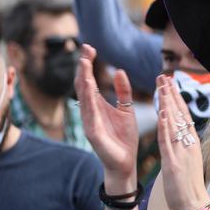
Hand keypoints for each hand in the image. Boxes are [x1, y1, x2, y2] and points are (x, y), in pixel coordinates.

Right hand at [76, 44, 138, 182]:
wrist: (125, 162)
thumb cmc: (124, 137)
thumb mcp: (127, 109)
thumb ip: (123, 91)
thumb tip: (119, 71)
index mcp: (97, 105)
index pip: (89, 81)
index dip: (88, 65)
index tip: (89, 48)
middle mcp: (90, 112)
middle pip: (82, 86)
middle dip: (83, 68)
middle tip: (86, 51)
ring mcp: (89, 122)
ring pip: (83, 98)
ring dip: (83, 81)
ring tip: (84, 65)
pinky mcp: (93, 133)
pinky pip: (90, 115)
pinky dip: (88, 101)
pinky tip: (89, 88)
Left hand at [156, 74, 209, 209]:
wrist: (194, 205)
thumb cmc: (189, 187)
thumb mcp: (188, 161)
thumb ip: (183, 147)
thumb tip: (180, 135)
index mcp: (192, 143)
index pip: (183, 116)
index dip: (176, 98)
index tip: (170, 83)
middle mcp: (189, 144)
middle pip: (180, 114)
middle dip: (171, 94)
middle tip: (164, 75)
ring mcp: (182, 152)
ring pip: (174, 123)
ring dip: (167, 103)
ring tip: (162, 86)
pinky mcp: (173, 163)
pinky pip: (167, 142)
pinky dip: (165, 126)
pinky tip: (161, 113)